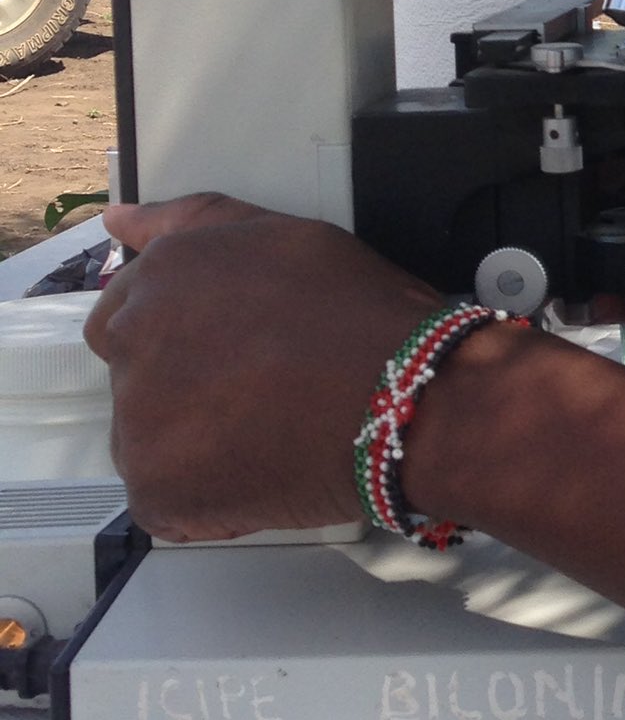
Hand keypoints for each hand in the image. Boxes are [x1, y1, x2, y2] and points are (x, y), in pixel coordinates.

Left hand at [89, 194, 439, 540]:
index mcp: (164, 275)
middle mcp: (135, 338)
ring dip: (195, 441)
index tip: (231, 349)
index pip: (127, 309)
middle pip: (132, 372)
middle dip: (181, 383)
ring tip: (271, 431)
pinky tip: (265, 470)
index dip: (186, 334)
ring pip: (148, 438)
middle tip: (255, 391)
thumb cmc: (363, 316)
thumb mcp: (284, 237)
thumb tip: (120, 219)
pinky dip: (207, 497)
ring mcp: (140, 416)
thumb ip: (192, 221)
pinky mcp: (156, 486)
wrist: (409, 396)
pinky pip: (166, 499)